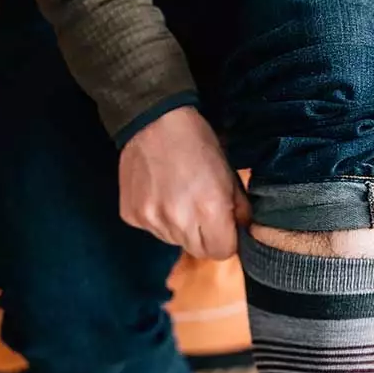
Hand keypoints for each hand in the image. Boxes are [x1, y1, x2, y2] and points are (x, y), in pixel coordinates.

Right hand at [119, 106, 249, 259]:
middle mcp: (178, 222)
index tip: (223, 225)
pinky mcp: (131, 216)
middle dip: (204, 237)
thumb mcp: (228, 173)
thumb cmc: (197, 142)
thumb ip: (239, 209)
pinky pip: (152, 230)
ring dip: (180, 228)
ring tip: (177, 197)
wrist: (152, 120)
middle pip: (198, 251)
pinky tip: (158, 194)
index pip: (223, 253)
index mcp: (209, 211)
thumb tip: (242, 231)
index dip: (226, 239)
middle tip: (200, 209)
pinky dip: (158, 218)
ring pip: (174, 241)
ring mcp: (151, 221)